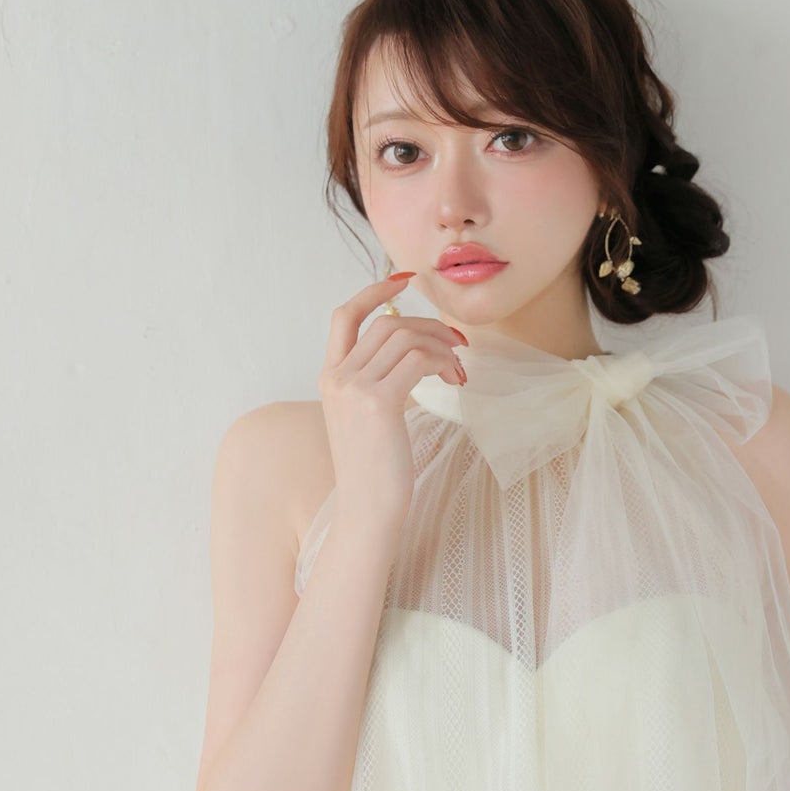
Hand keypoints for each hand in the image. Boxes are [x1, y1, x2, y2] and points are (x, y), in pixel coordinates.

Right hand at [318, 271, 466, 535]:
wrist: (368, 509)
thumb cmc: (376, 469)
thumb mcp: (368, 418)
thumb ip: (378, 382)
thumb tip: (414, 350)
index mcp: (330, 377)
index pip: (344, 316)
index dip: (374, 292)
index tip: (404, 281)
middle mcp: (337, 377)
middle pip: (388, 324)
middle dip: (429, 325)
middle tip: (459, 343)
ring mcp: (354, 389)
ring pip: (405, 337)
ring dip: (441, 345)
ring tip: (459, 368)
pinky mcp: (377, 403)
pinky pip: (418, 359)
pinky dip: (443, 361)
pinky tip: (455, 380)